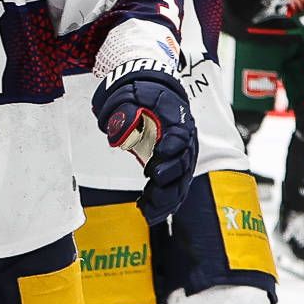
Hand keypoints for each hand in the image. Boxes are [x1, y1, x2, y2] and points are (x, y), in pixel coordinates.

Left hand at [95, 66, 197, 218]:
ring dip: (167, 197)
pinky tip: (149, 211)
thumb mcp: (129, 94)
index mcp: (175, 117)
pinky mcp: (175, 166)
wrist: (154, 92)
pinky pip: (174, 187)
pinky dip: (164, 201)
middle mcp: (184, 137)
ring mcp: (182, 154)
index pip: (180, 132)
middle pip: (183, 161)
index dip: (173, 144)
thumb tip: (119, 133)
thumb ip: (124, 111)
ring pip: (180, 180)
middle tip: (155, 182)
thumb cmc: (141, 94)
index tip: (161, 152)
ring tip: (150, 211)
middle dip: (170, 175)